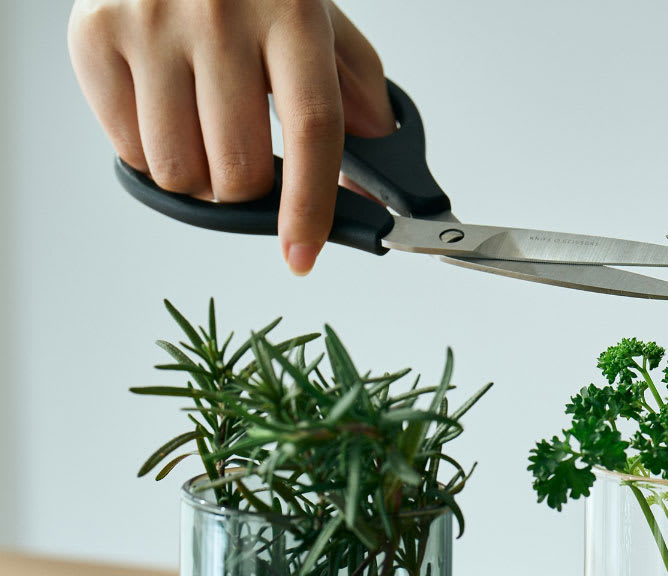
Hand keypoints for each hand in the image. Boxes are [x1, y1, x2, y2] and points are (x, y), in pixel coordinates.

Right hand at [68, 0, 393, 275]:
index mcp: (292, 13)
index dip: (309, 208)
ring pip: (179, 173)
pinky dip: (150, 155)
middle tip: (247, 162)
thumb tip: (370, 185)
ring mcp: (151, 23)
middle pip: (239, 171)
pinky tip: (165, 116)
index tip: (302, 255)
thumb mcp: (319, 22)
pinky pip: (128, 150)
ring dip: (199, 180)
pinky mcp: (95, 34)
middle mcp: (218, 13)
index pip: (312, 130)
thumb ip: (357, 99)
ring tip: (204, 138)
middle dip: (249, 191)